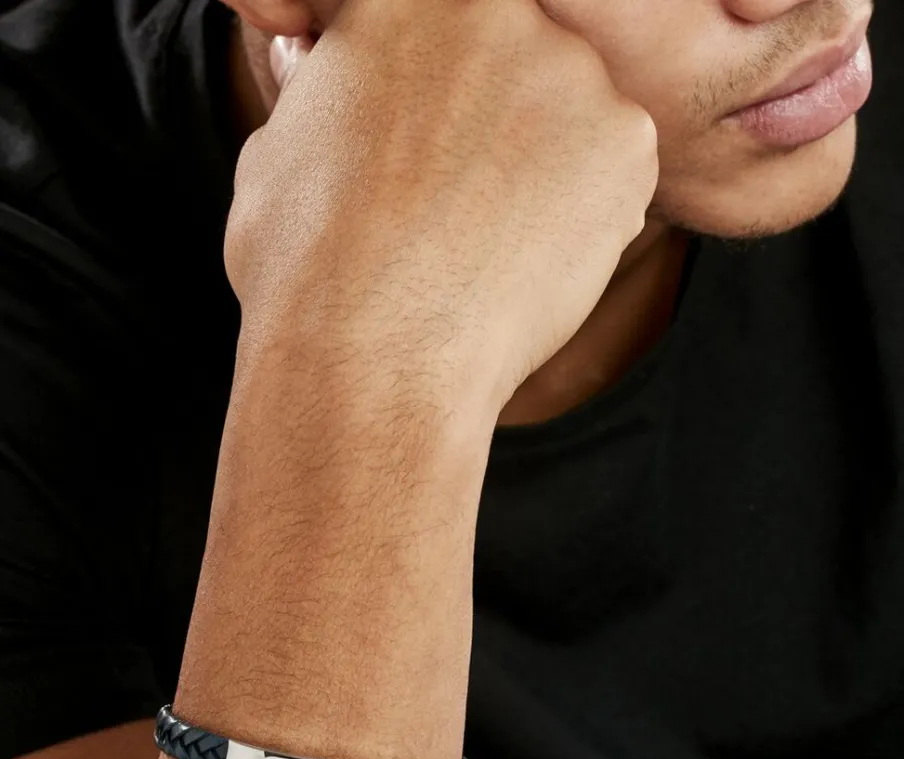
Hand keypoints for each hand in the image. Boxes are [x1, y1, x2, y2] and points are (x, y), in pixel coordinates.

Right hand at [225, 0, 658, 413]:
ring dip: (537, 167)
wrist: (373, 356)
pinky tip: (530, 257)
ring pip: (566, 113)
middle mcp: (494, 10)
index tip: (424, 144)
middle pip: (507, 62)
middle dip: (486, 121)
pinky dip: (582, 212)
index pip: (439, 33)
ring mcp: (569, 72)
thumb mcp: (281, 151)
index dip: (433, 100)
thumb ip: (329, 96)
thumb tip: (327, 75)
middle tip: (454, 198)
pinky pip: (611, 168)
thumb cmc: (309, 270)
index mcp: (402, 0)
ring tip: (487, 240)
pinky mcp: (626, 142)